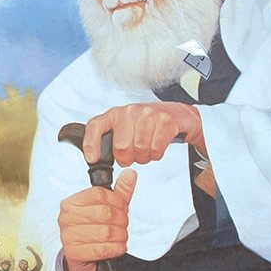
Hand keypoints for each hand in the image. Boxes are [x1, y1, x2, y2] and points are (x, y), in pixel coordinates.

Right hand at [56, 171, 137, 270]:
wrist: (82, 258)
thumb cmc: (93, 231)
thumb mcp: (107, 208)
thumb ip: (120, 192)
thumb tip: (130, 174)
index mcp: (72, 202)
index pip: (99, 194)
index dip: (117, 201)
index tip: (122, 208)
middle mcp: (66, 217)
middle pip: (105, 213)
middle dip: (121, 221)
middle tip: (123, 225)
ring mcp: (68, 235)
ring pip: (106, 232)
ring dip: (120, 236)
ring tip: (121, 237)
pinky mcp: (73, 252)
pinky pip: (102, 248)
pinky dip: (115, 249)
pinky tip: (117, 247)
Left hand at [82, 101, 202, 166]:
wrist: (179, 115)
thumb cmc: (149, 125)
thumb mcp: (127, 128)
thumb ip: (111, 140)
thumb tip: (96, 158)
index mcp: (116, 114)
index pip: (96, 125)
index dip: (91, 144)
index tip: (93, 159)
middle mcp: (130, 111)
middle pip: (121, 147)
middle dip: (128, 159)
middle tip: (134, 156)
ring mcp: (149, 114)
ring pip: (140, 149)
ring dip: (144, 157)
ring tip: (147, 151)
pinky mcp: (167, 120)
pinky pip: (156, 148)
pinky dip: (156, 155)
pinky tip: (157, 149)